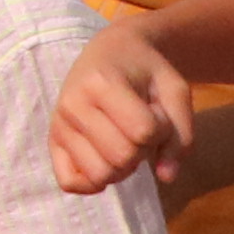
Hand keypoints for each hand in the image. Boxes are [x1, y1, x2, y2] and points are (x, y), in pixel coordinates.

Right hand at [47, 20, 194, 196]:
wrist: (111, 50)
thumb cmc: (145, 69)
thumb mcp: (175, 90)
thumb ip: (180, 134)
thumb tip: (167, 177)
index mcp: (101, 82)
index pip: (143, 132)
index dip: (162, 130)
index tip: (156, 112)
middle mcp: (72, 104)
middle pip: (122, 157)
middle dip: (143, 150)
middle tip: (140, 128)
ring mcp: (58, 124)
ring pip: (99, 175)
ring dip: (122, 168)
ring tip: (123, 141)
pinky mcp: (52, 141)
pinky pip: (70, 182)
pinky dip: (92, 182)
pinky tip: (105, 161)